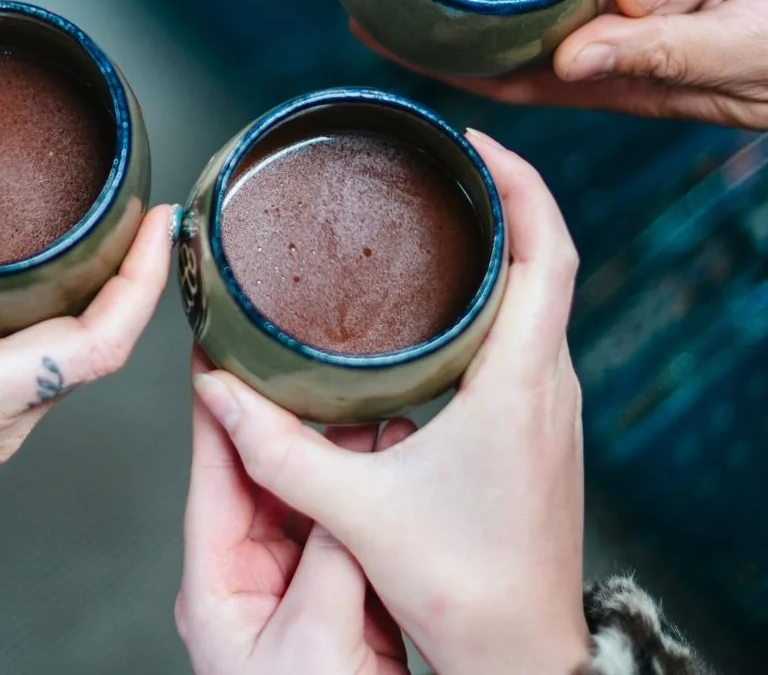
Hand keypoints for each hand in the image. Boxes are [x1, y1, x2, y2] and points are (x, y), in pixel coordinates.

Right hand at [0, 115, 175, 669]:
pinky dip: (36, 321)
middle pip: (98, 345)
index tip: (162, 221)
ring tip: (93, 230)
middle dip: (128, 275)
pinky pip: (24, 370)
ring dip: (88, 301)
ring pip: (63, 359)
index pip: (104, 343)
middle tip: (139, 205)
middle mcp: (0, 420)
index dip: (144, 280)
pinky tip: (11, 280)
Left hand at [178, 346, 413, 674]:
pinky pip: (357, 537)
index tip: (214, 343)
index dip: (215, 406)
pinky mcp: (347, 609)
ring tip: (372, 394)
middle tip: (315, 353)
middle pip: (269, 477)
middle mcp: (253, 579)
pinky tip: (401, 453)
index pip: (213, 473)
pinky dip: (378, 497)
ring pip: (319, 502)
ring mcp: (299, 593)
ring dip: (347, 455)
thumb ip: (330, 559)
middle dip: (295, 419)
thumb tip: (350, 486)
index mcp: (218, 585)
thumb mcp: (312, 640)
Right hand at [190, 131, 589, 674]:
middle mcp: (550, 387)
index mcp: (520, 385)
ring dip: (506, 251)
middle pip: (550, 262)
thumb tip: (213, 389)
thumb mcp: (353, 511)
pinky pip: (533, 339)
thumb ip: (276, 448)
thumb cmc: (463, 590)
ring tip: (443, 218)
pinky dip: (502, 299)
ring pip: (544, 303)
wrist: (521, 657)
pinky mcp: (543, 436)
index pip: (549, 252)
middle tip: (444, 163)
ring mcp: (554, 413)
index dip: (523, 184)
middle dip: (506, 199)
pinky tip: (448, 307)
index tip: (476, 144)